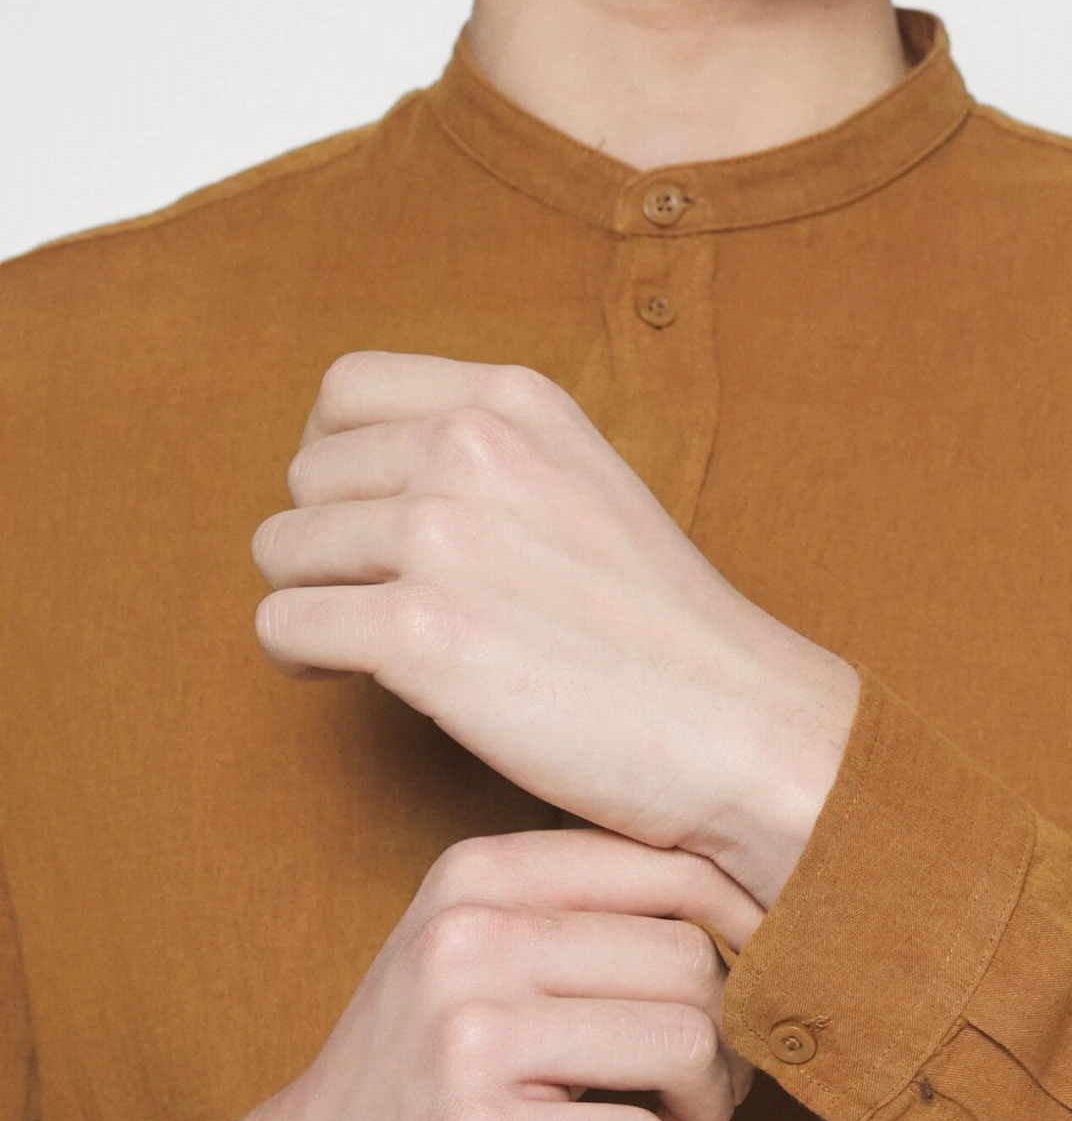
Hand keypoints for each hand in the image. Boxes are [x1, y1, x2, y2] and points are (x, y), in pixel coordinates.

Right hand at [152, 829, 760, 1120]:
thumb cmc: (424, 1071)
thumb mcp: (478, 952)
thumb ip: (588, 911)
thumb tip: (762, 904)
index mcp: (478, 874)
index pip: (676, 871)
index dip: (743, 939)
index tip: (747, 992)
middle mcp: (468, 941)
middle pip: (693, 964)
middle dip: (726, 1039)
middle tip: (700, 1088)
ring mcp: (467, 1041)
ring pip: (684, 1046)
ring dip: (705, 1108)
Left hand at [250, 353, 860, 907]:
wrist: (741, 729)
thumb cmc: (663, 635)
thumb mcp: (583, 487)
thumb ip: (488, 459)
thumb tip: (365, 481)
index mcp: (511, 401)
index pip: (344, 391)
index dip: (336, 464)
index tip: (364, 524)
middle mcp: (469, 449)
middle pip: (305, 478)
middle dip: (324, 547)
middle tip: (374, 606)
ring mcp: (442, 538)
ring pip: (282, 553)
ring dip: (309, 605)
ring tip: (364, 650)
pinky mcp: (422, 636)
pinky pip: (285, 628)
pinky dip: (302, 660)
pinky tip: (347, 681)